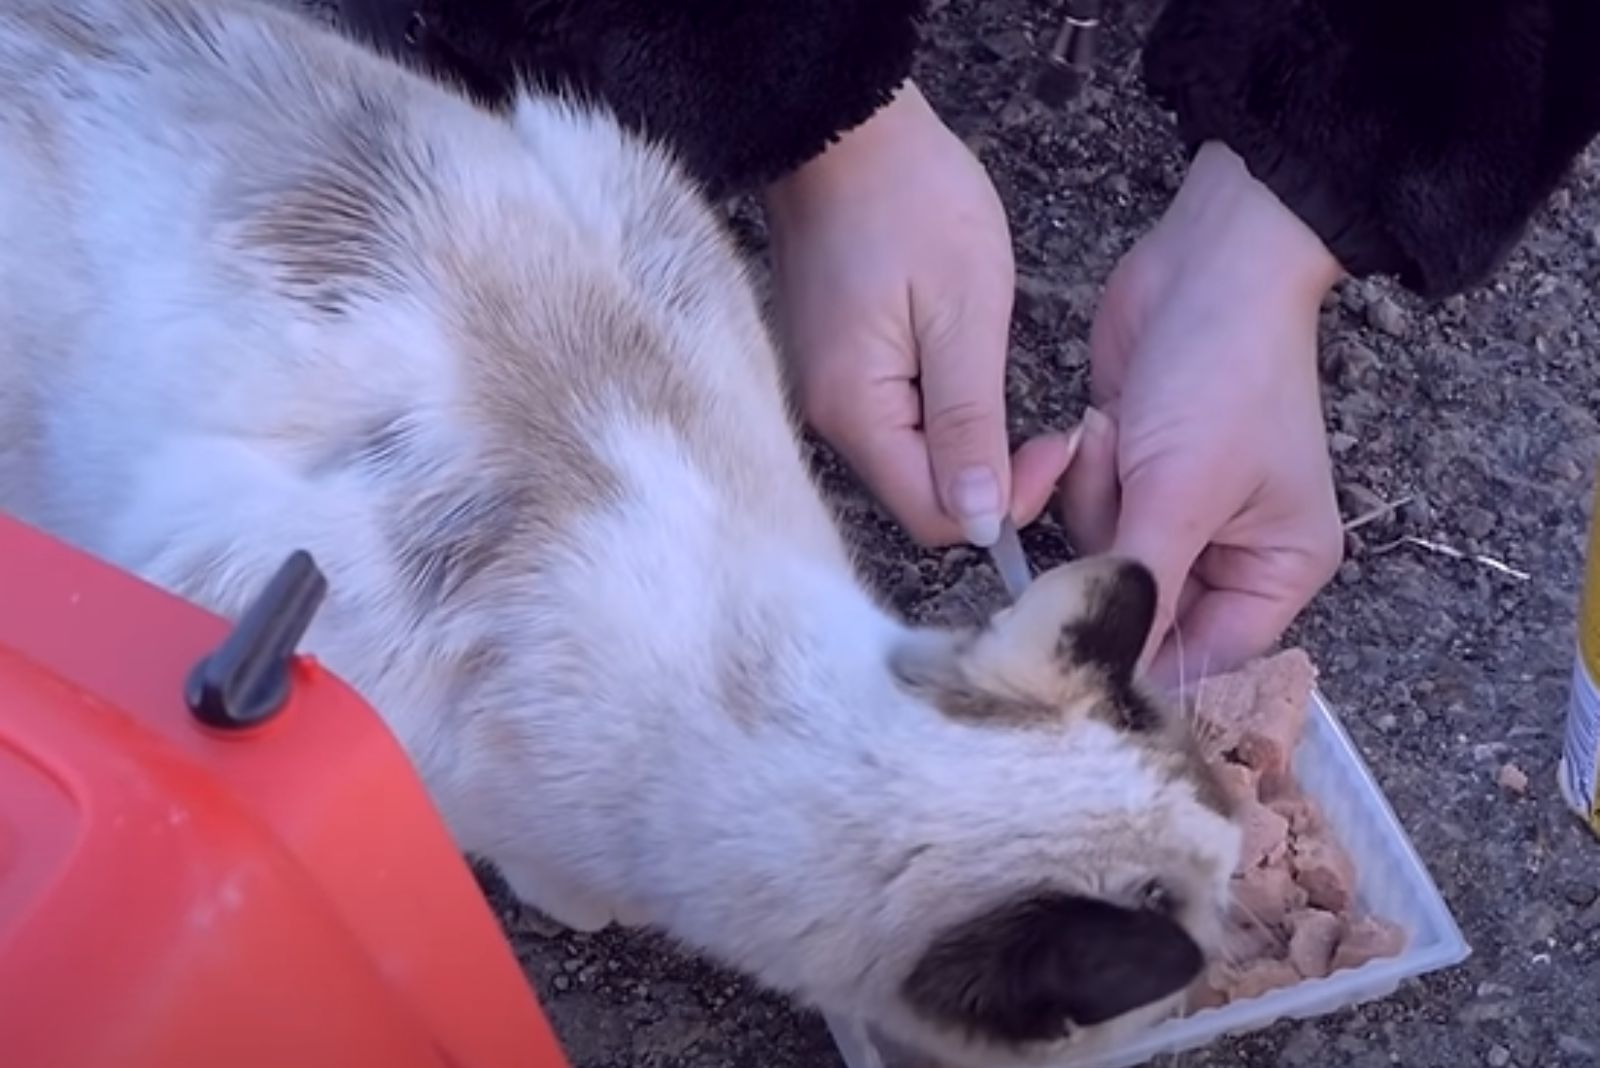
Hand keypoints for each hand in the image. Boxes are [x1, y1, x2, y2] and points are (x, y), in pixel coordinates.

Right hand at [764, 82, 1074, 546]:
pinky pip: (898, 424)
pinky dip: (944, 417)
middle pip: (922, 497)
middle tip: (1050, 424)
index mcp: (857, 411)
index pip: (936, 518)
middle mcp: (830, 418)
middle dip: (993, 479)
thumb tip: (981, 521)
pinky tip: (969, 370)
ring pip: (913, 463)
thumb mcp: (964, 312)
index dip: (1006, 504)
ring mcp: (830, 394)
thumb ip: (971, 425)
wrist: (848, 131)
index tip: (1057, 446)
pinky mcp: (839, 371)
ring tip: (1009, 385)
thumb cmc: (909, 199)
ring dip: (971, 446)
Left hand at [1059, 141, 1347, 688]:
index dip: (1140, 662)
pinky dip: (1082, 472)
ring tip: (1121, 436)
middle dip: (1114, 550)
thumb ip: (1139, 589)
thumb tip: (1101, 671)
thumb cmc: (1225, 373)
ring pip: (1098, 559)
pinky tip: (1105, 423)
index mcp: (1277, 573)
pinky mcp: (1129, 477)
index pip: (1202, 660)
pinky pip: (1081, 510)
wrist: (1208, 263)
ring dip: (1093, 500)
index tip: (1078, 651)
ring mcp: (1175, 514)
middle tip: (1123, 491)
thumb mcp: (1182, 492)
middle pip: (1141, 611)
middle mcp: (1229, 555)